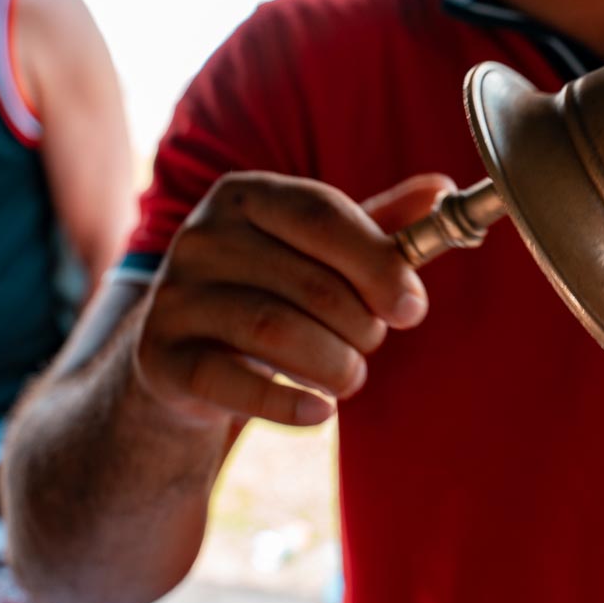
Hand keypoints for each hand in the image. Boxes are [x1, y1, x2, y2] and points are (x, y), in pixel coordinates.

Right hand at [133, 171, 451, 427]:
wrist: (186, 357)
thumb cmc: (275, 291)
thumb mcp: (324, 254)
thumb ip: (383, 226)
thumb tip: (443, 190)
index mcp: (246, 195)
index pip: (321, 215)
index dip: (377, 263)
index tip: (412, 308)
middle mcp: (201, 236)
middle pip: (308, 281)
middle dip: (361, 325)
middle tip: (371, 345)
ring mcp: (174, 296)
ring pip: (275, 330)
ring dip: (334, 364)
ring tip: (350, 377)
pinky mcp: (160, 357)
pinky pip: (232, 381)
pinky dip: (288, 403)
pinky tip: (320, 412)